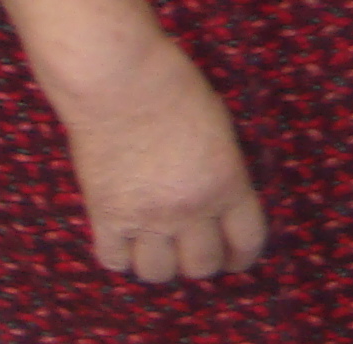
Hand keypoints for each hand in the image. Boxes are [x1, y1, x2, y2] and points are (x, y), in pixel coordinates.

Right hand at [42, 35, 268, 282]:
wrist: (119, 79)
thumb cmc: (174, 86)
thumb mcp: (219, 127)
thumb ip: (222, 170)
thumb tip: (220, 200)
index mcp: (228, 183)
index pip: (246, 242)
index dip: (242, 257)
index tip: (236, 259)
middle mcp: (190, 209)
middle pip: (201, 266)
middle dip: (202, 262)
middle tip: (194, 250)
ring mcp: (146, 217)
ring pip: (158, 273)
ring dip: (161, 263)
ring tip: (158, 246)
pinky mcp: (105, 216)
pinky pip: (114, 260)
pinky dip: (121, 255)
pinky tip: (124, 240)